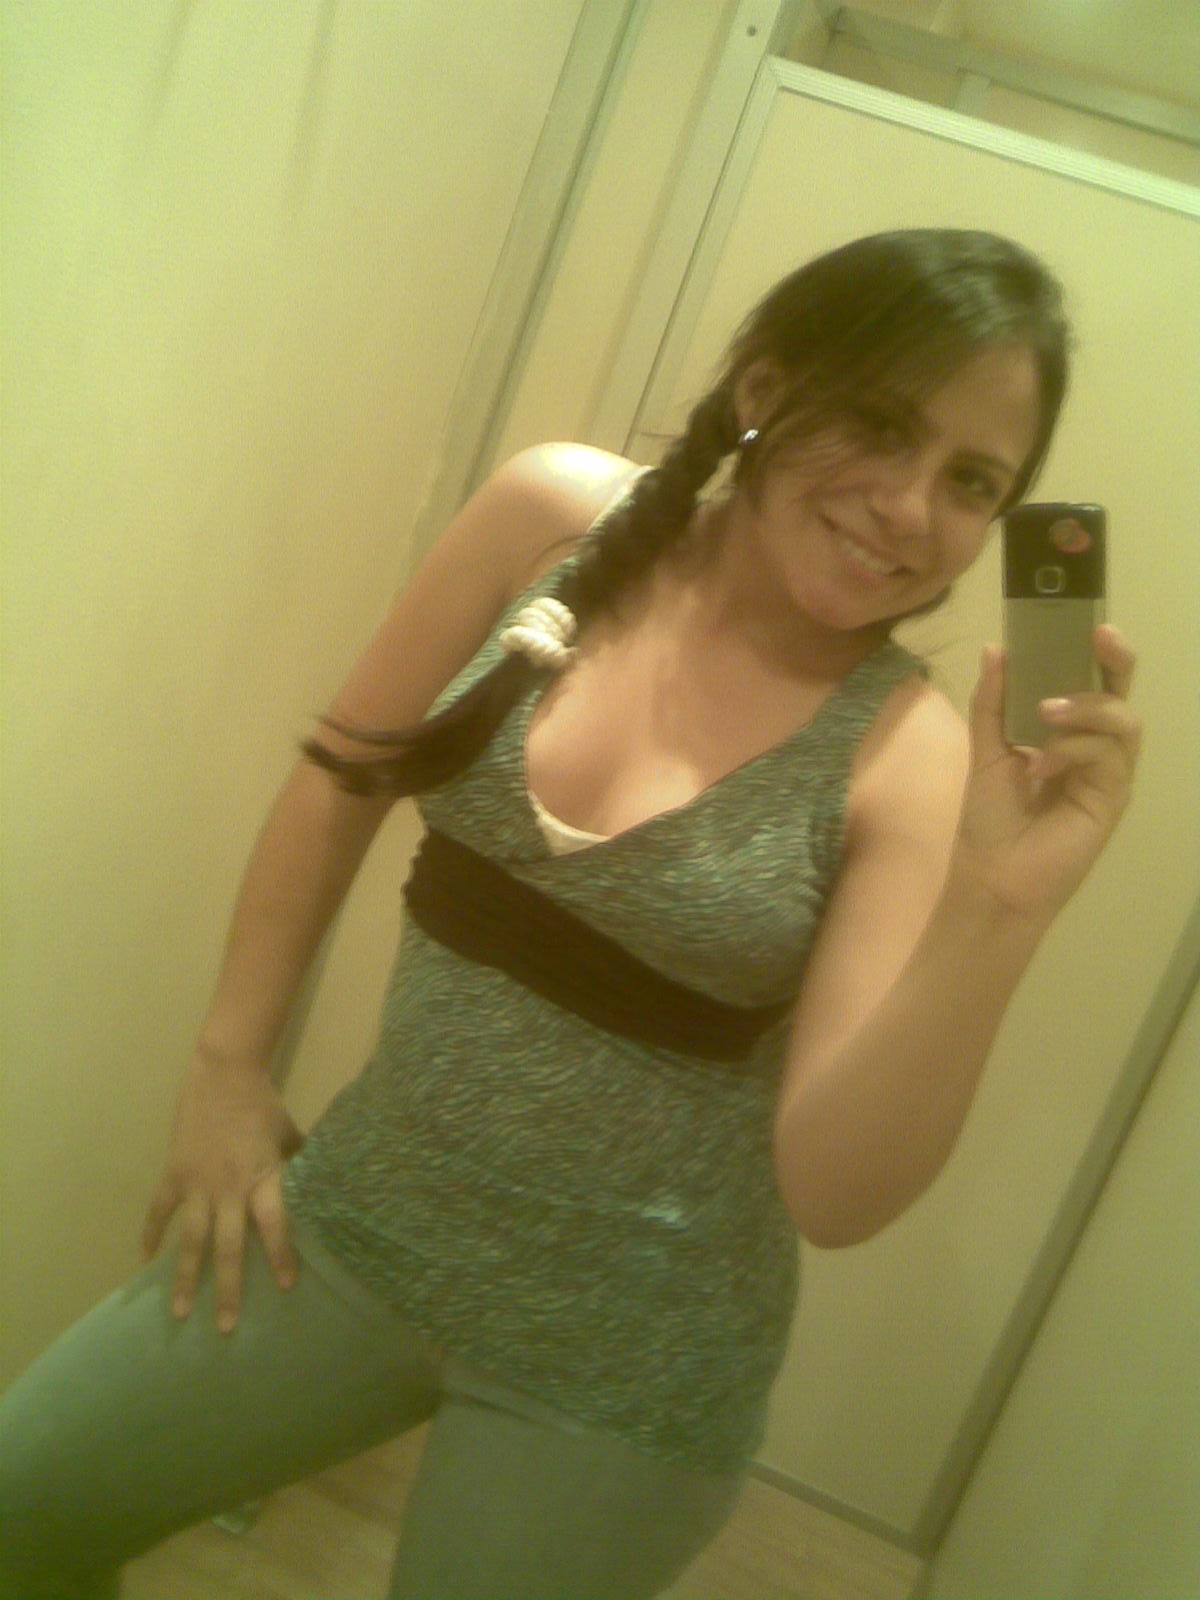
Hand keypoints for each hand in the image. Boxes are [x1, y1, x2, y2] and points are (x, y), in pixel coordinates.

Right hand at [141, 1049, 304, 1331]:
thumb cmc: (264, 1105)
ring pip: (190, 1240)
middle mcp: (230, 1187)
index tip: (285, 1288)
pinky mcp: (174, 1173)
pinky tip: (144, 1263)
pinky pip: (159, 1211)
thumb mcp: (291, 1134)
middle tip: (226, 1328)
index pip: (275, 1224)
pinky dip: (150, 1236)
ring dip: (185, 1277)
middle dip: (228, 1288)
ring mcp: (197, 1183)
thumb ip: (302, 1165)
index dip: (280, 1255)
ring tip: (181, 1312)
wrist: (224, 1072)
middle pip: (228, 1246)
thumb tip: (326, 1187)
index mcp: (264, 1177)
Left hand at [953, 624, 1140, 923]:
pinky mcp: (1111, 799)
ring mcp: (1107, 774)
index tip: (1090, 621)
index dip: (1097, 651)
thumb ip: (992, 701)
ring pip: (1122, 721)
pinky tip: (1042, 763)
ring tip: (1047, 712)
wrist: (991, 878)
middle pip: (1121, 694)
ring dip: (1088, 707)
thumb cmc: (990, 819)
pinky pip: (1109, 757)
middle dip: (1116, 661)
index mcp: (1068, 734)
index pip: (1091, 682)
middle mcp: (1095, 749)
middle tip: (1101, 637)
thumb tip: (996, 648)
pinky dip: (1076, 749)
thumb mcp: (985, 750)